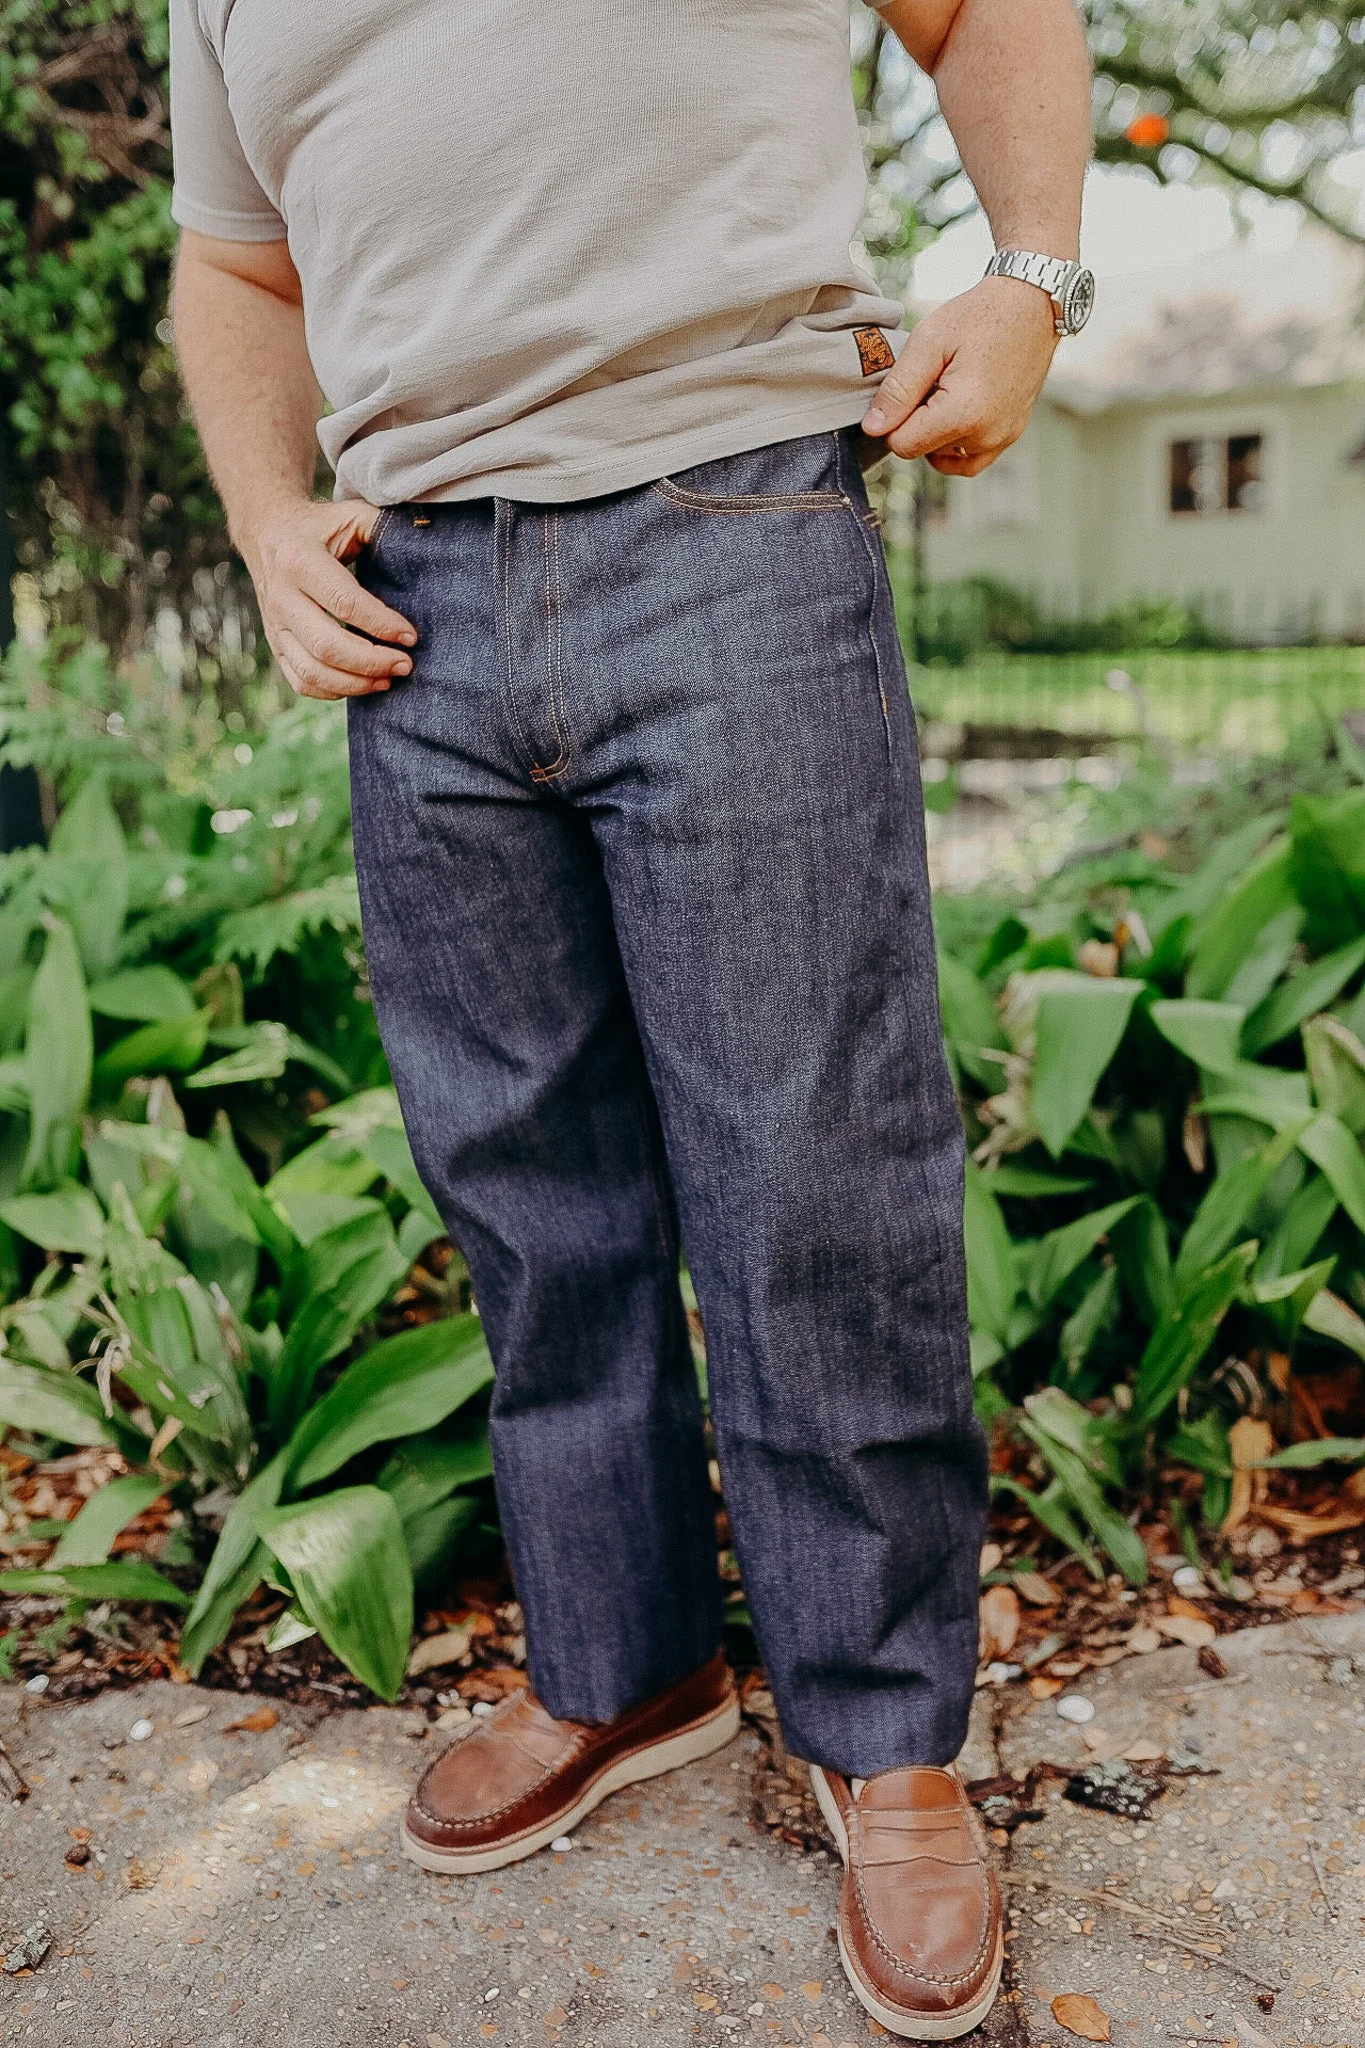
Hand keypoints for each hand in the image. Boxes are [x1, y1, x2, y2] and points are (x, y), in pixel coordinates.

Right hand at [240, 498, 416, 699]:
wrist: (267, 532)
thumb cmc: (321, 527)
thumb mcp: (350, 516)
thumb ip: (384, 530)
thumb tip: (427, 548)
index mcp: (300, 561)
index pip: (344, 604)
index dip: (381, 625)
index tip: (411, 636)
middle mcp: (282, 597)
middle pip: (327, 645)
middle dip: (372, 662)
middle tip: (405, 664)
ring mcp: (275, 624)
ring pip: (312, 671)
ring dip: (356, 683)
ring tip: (388, 679)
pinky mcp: (275, 644)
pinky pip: (301, 682)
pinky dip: (333, 691)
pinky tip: (362, 683)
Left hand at [861, 276, 1058, 475]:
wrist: (1031, 304)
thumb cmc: (980, 315)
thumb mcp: (928, 343)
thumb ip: (898, 389)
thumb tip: (873, 428)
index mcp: (962, 414)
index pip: (903, 445)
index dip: (894, 419)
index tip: (907, 388)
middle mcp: (986, 435)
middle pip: (923, 450)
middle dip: (917, 421)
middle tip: (934, 380)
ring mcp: (1002, 438)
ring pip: (944, 457)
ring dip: (937, 431)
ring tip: (949, 389)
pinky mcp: (1011, 435)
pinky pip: (971, 461)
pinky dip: (956, 446)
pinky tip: (955, 415)